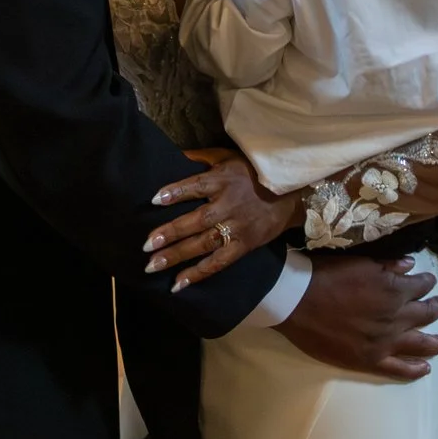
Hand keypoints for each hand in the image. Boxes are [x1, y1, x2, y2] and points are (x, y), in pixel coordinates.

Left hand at [143, 148, 294, 288]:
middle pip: (197, 220)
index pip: (196, 186)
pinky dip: (199, 273)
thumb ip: (201, 158)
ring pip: (204, 243)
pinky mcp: (243, 245)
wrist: (290, 193)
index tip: (155, 199)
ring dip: (178, 255)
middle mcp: (228, 205)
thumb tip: (174, 156)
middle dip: (171, 233)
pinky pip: (219, 262)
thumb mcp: (228, 158)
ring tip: (153, 265)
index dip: (176, 192)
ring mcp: (237, 227)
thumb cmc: (252, 173)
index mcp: (223, 180)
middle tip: (147, 245)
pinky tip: (178, 283)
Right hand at [278, 253, 437, 381]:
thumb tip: (411, 265)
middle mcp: (396, 317)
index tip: (428, 282)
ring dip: (435, 342)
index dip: (427, 283)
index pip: (422, 285)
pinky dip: (415, 369)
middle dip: (436, 308)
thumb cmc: (326, 276)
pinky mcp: (371, 360)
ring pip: (421, 344)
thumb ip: (388, 265)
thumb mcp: (361, 262)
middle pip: (427, 313)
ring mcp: (385, 342)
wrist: (297, 302)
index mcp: (394, 290)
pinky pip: (400, 369)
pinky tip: (425, 368)